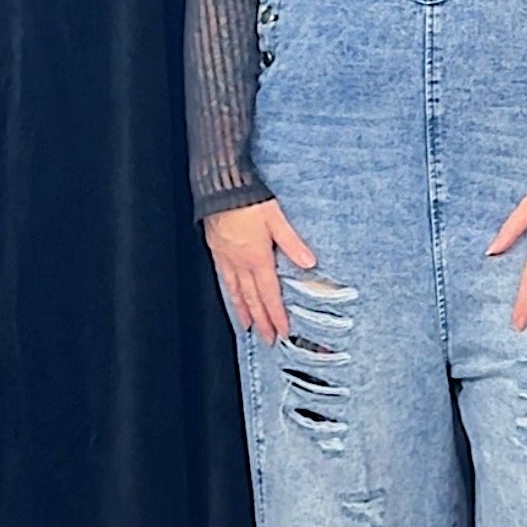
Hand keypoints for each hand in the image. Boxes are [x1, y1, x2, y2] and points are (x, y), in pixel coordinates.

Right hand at [204, 197, 315, 345]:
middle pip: (252, 299)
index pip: (269, 294)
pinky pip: (224, 279)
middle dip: (261, 321)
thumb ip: (292, 243)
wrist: (220, 187)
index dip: (276, 315)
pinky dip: (229, 294)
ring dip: (244, 312)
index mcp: (257, 257)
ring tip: (248, 327)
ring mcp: (226, 258)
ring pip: (236, 292)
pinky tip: (232, 298)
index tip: (282, 331)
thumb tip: (309, 263)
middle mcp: (240, 263)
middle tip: (267, 340)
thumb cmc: (248, 200)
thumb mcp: (277, 218)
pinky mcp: (217, 251)